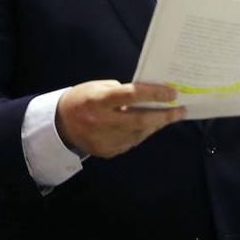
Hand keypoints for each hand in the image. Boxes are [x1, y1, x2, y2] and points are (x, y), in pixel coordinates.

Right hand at [56, 80, 186, 157]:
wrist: (60, 125)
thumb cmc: (82, 98)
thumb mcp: (98, 87)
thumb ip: (121, 93)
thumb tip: (148, 97)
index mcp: (98, 101)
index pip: (131, 95)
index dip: (154, 94)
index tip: (173, 93)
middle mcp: (101, 122)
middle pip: (140, 120)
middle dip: (164, 116)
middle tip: (180, 111)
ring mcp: (104, 140)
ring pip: (139, 134)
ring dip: (155, 125)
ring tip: (167, 117)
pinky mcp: (106, 151)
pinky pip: (131, 142)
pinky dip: (142, 134)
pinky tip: (149, 126)